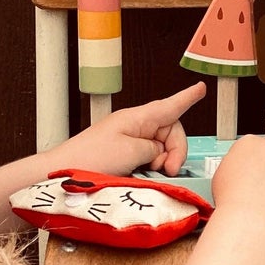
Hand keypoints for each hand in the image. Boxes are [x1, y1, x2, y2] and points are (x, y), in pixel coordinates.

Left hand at [63, 82, 206, 176]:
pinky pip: (147, 158)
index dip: (188, 98)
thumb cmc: (90, 158)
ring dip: (163, 161)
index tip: (202, 89)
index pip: (170, 105)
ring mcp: (129, 141)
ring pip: (161, 147)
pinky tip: (144, 175)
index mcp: (137, 117)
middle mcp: (135, 126)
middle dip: (175, 150)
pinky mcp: (123, 156)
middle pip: (170, 132)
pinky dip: (151, 167)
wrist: (62, 172)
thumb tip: (159, 152)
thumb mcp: (131, 151)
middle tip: (169, 169)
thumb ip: (153, 149)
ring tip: (152, 173)